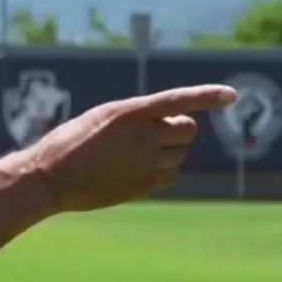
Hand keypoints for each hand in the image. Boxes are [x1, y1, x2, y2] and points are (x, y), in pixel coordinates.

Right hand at [30, 85, 236, 211]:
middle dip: (177, 130)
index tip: (231, 95)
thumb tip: (168, 131)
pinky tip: (134, 171)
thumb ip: (136, 120)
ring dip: (166, 151)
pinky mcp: (145, 185)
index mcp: (129, 113)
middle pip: (186, 130)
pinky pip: (170, 175)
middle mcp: (143, 136)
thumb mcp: (102, 119)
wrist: (50, 177)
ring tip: (132, 154)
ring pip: (178, 154)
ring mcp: (146, 163)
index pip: (177, 100)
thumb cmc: (70, 143)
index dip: (206, 96)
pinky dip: (161, 171)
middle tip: (154, 133)